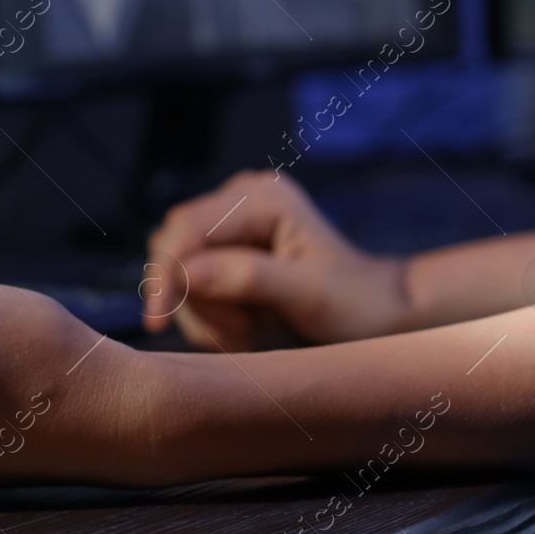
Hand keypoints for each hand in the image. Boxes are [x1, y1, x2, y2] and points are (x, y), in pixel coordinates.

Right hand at [143, 171, 411, 350]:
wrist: (376, 312)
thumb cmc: (353, 302)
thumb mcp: (307, 294)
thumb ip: (248, 278)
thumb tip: (185, 274)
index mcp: (262, 198)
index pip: (188, 227)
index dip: (166, 273)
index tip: (158, 321)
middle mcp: (241, 199)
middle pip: (176, 248)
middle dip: (194, 299)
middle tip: (237, 335)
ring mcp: (232, 222)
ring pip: (179, 270)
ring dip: (203, 313)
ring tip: (246, 335)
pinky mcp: (227, 247)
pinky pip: (191, 282)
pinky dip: (209, 314)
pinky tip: (242, 330)